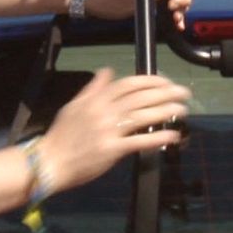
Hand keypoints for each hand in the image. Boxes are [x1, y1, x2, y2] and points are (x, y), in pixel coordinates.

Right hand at [32, 68, 190, 192]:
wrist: (49, 162)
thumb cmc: (62, 136)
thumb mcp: (74, 106)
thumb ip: (92, 89)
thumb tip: (108, 70)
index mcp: (95, 99)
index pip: (128, 84)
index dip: (150, 81)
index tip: (166, 82)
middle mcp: (104, 111)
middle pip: (140, 97)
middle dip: (166, 93)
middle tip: (184, 92)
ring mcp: (108, 130)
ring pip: (143, 116)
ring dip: (166, 111)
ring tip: (183, 109)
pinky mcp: (112, 150)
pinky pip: (139, 141)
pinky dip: (158, 137)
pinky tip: (173, 135)